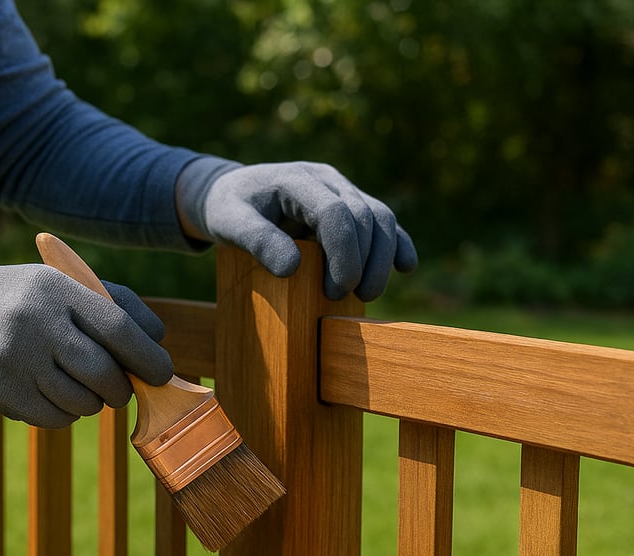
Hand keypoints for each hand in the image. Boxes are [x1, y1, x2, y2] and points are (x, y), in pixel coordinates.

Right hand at [0, 262, 172, 427]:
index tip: (161, 372)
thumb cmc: (16, 301)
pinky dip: (62, 414)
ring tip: (75, 386)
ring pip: (81, 403)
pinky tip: (48, 394)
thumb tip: (158, 343)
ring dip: (90, 403)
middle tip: (118, 388)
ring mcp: (10, 359)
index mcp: (54, 288)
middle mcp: (32, 322)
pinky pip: (52, 419)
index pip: (118, 328)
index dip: (148, 357)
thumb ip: (112, 306)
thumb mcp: (57, 285)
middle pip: (104, 374)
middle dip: (120, 388)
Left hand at [176, 157, 418, 300]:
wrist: (232, 194)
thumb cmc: (228, 209)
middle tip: (344, 298)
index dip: (343, 253)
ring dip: (382, 258)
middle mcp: (327, 180)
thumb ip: (257, 241)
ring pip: (380, 218)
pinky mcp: (351, 204)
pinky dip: (397, 244)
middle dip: (363, 261)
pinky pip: (382, 222)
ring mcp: (342, 189)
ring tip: (368, 295)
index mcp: (297, 179)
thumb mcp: (229, 223)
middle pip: (364, 216)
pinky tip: (406, 267)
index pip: (335, 212)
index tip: (335, 290)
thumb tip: (293, 268)